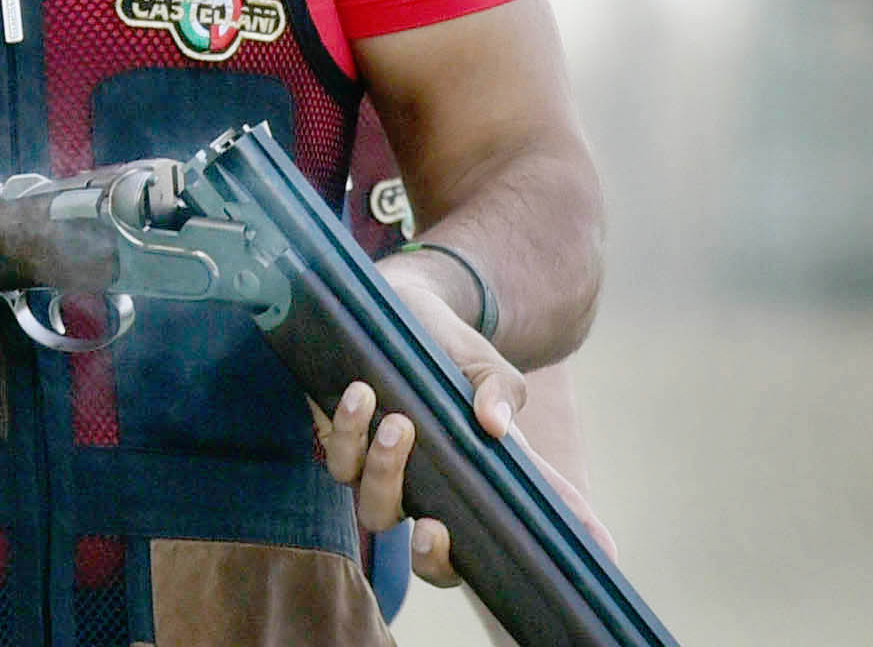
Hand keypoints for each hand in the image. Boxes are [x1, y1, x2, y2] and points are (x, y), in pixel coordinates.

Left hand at [314, 271, 613, 590]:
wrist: (402, 306)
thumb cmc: (453, 350)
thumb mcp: (486, 368)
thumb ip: (501, 394)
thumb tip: (498, 426)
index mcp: (468, 484)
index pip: (487, 546)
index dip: (511, 567)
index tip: (534, 563)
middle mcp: (423, 489)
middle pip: (424, 554)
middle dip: (426, 549)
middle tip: (431, 520)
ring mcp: (377, 470)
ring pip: (375, 508)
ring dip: (384, 470)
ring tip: (397, 420)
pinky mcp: (340, 437)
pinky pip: (338, 453)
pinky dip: (349, 428)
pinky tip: (361, 393)